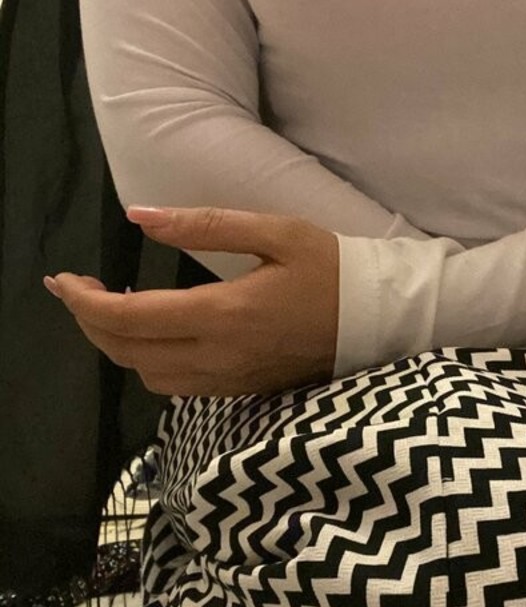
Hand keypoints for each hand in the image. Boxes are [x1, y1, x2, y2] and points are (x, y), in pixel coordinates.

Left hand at [43, 206, 339, 397]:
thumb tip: (139, 216)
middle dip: (90, 323)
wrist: (381, 318)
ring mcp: (230, 380)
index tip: (64, 280)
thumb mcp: (276, 230)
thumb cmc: (332, 267)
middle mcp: (219, 356)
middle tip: (80, 290)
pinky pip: (175, 385)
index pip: (128, 318)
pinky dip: (148, 361)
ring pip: (146, 376)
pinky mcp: (241, 390)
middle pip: (127, 352)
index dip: (83, 302)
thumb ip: (205, 224)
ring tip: (114, 309)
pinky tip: (155, 333)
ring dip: (118, 345)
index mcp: (224, 313)